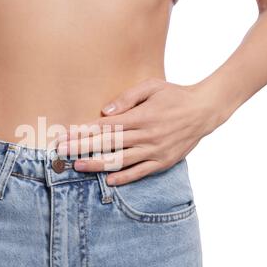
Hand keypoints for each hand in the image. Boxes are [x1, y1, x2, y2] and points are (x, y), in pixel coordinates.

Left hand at [57, 78, 225, 185]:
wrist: (205, 110)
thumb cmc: (174, 95)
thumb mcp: (152, 86)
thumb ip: (128, 98)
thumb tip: (105, 111)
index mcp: (141, 116)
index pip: (106, 126)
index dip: (84, 131)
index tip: (66, 134)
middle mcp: (145, 135)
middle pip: (108, 144)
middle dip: (82, 148)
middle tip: (62, 152)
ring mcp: (154, 151)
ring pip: (120, 161)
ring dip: (97, 164)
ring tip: (78, 166)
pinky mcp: (163, 162)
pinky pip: (140, 173)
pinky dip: (124, 178)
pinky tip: (108, 180)